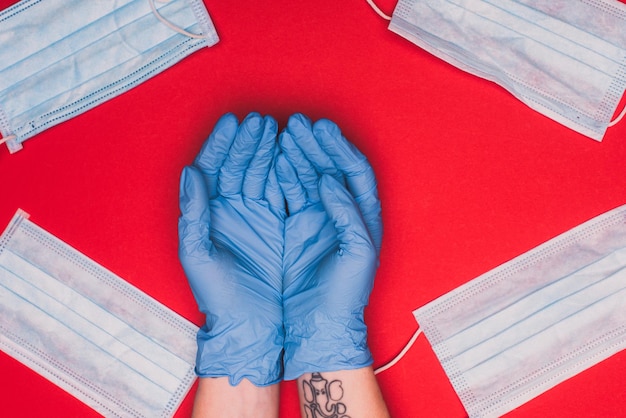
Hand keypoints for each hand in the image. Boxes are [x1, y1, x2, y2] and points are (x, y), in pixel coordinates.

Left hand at [178, 113, 284, 385]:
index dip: (221, 144)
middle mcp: (230, 211)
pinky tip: (289, 155)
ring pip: (260, 174)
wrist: (251, 326)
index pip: (213, 170)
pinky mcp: (277, 226)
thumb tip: (190, 172)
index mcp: (208, 214)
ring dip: (266, 151)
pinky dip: (284, 172)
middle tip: (259, 120)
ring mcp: (255, 216)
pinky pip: (280, 191)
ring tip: (275, 129)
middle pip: (238, 166)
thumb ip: (194, 213)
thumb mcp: (198, 255)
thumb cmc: (219, 296)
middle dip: (248, 141)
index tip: (232, 122)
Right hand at [277, 114, 381, 378]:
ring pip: (309, 176)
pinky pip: (291, 193)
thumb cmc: (346, 294)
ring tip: (284, 134)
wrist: (320, 324)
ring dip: (298, 154)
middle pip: (330, 167)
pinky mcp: (298, 227)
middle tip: (298, 124)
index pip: (354, 170)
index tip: (321, 129)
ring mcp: (319, 218)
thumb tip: (329, 180)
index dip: (339, 147)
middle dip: (315, 144)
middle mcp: (343, 212)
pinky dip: (284, 175)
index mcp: (364, 215)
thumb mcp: (357, 253)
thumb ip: (347, 213)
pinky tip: (275, 160)